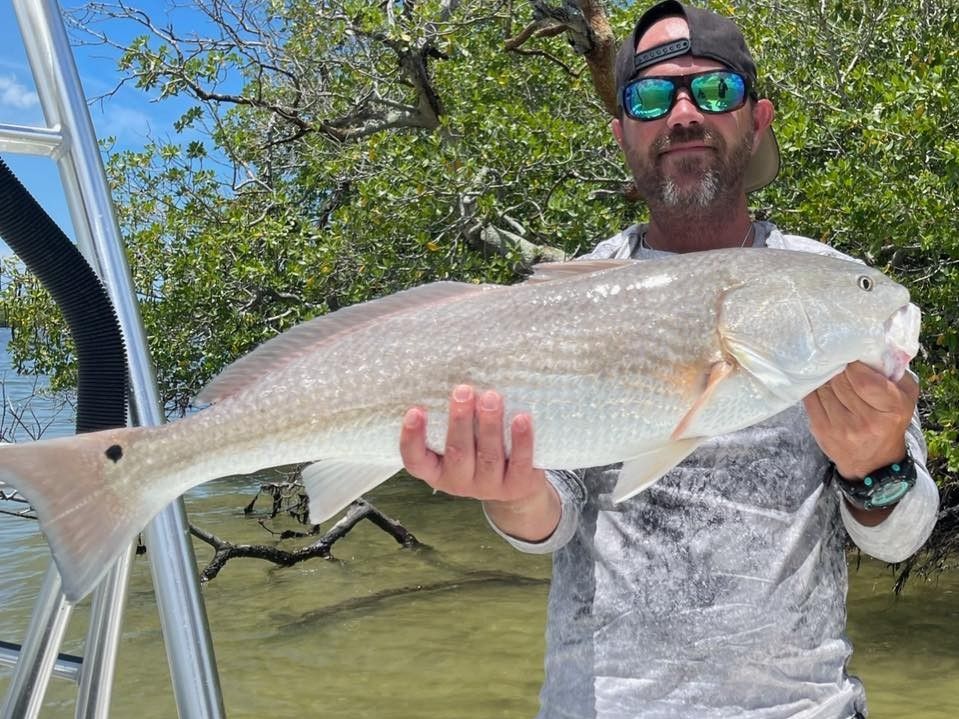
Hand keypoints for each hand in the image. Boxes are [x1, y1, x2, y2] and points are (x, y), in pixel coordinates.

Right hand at [399, 385, 546, 502]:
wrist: (514, 487)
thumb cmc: (478, 450)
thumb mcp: (459, 440)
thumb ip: (454, 418)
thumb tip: (453, 371)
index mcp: (436, 471)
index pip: (415, 460)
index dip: (412, 438)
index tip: (415, 410)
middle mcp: (459, 482)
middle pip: (457, 453)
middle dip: (460, 421)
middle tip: (462, 391)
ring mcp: (489, 486)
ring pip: (488, 456)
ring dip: (490, 425)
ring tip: (492, 397)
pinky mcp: (517, 485)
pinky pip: (520, 462)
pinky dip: (521, 440)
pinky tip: (521, 418)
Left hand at [804, 361, 918, 479]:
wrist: (874, 461)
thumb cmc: (890, 420)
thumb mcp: (905, 396)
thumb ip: (895, 372)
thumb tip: (875, 347)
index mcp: (891, 408)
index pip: (862, 379)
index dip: (853, 364)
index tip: (850, 356)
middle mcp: (866, 420)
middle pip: (840, 381)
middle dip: (837, 367)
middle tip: (836, 359)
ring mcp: (841, 427)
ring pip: (823, 388)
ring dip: (824, 376)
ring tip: (828, 370)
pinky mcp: (822, 430)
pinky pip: (810, 399)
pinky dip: (812, 387)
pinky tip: (817, 382)